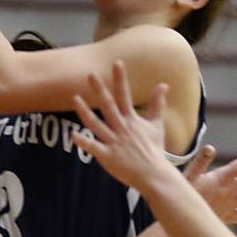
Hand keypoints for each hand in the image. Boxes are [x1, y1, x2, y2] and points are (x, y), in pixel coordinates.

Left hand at [71, 61, 175, 192]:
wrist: (154, 174)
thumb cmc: (154, 149)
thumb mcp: (157, 124)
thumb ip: (158, 104)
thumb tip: (163, 85)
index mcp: (132, 120)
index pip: (125, 95)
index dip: (120, 79)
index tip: (117, 63)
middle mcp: (122, 128)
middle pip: (109, 106)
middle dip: (99, 90)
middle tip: (90, 74)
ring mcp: (114, 142)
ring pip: (96, 124)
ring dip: (85, 111)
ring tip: (74, 98)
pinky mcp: (108, 156)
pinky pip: (94, 147)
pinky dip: (83, 142)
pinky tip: (73, 135)